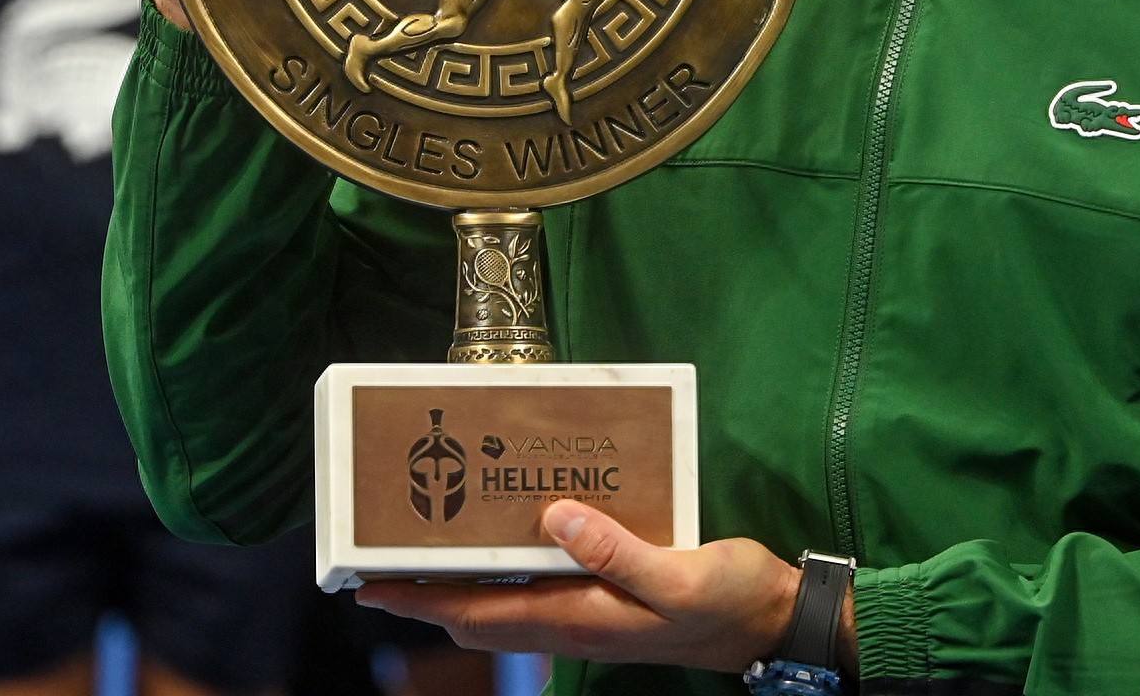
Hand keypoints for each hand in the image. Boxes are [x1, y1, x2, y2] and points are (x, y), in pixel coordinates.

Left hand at [357, 500, 808, 671]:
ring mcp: (588, 616)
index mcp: (580, 618)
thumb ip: (616, 549)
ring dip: (460, 588)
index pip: (478, 613)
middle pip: (476, 617)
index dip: (421, 600)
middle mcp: (573, 621)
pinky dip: (504, 576)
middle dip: (425, 597)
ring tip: (431, 550)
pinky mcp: (605, 603)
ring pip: (502, 609)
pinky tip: (510, 543)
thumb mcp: (680, 574)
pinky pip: (535, 595)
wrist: (770, 621)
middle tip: (382, 561)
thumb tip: (553, 517)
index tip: (369, 583)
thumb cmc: (728, 599)